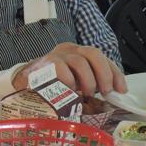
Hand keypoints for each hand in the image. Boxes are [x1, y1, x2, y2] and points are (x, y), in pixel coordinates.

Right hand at [12, 43, 126, 96]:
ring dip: (88, 81)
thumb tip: (112, 96)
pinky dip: (69, 82)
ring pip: (80, 62)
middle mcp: (68, 49)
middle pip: (93, 53)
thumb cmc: (53, 85)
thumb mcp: (75, 82)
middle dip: (104, 74)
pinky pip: (62, 70)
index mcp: (78, 52)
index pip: (101, 57)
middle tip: (104, 91)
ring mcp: (56, 55)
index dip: (114, 73)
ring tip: (85, 95)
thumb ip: (90, 83)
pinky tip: (68, 91)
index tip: (121, 90)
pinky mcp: (45, 64)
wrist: (24, 83)